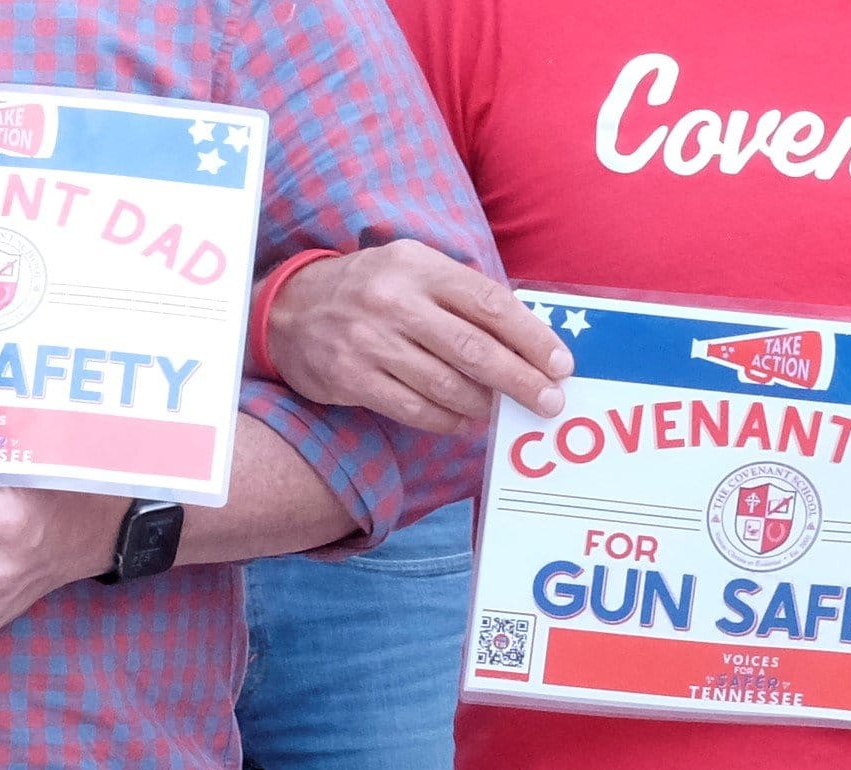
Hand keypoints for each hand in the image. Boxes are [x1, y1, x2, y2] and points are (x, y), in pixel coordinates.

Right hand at [266, 240, 573, 432]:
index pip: (489, 304)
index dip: (531, 337)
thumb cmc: (372, 289)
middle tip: (550, 402)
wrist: (290, 309)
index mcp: (419, 267)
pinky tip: (464, 422)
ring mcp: (371, 341)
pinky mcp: (352, 378)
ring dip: (484, 405)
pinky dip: (448, 421)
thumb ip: (463, 295)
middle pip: (474, 349)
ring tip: (501, 411)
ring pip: (447, 385)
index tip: (560, 364)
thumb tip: (528, 336)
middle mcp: (395, 301)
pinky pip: (415, 408)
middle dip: (521, 380)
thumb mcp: (413, 270)